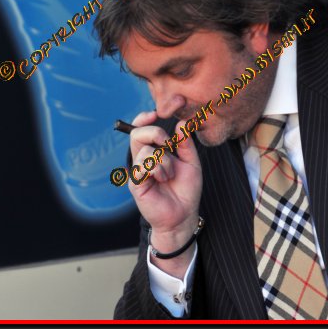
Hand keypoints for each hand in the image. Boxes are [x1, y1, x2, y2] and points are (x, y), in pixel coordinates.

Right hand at [128, 110, 202, 277]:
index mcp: (154, 150)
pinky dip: (158, 169)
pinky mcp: (136, 182)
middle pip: (136, 133)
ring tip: (169, 174)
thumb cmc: (186, 190)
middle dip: (155, 133)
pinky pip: (143, 165)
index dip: (144, 117)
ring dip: (164, 160)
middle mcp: (143, 158)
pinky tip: (163, 179)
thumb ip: (185, 143)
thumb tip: (182, 123)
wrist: (184, 215)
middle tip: (168, 143)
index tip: (156, 113)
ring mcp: (138, 170)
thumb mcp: (191, 162)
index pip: (141, 128)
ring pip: (144, 150)